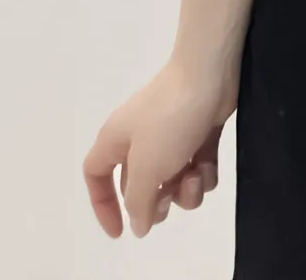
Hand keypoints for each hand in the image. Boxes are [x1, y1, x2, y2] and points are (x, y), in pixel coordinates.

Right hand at [82, 56, 237, 238]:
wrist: (210, 74)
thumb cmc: (169, 120)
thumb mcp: (146, 167)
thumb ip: (138, 202)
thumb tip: (138, 225)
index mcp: (116, 140)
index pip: (96, 174)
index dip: (102, 204)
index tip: (120, 230)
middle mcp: (140, 138)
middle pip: (140, 185)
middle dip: (156, 201)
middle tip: (168, 199)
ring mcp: (170, 135)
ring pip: (172, 180)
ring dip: (185, 189)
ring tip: (194, 175)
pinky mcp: (197, 133)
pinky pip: (196, 167)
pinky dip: (203, 172)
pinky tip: (208, 163)